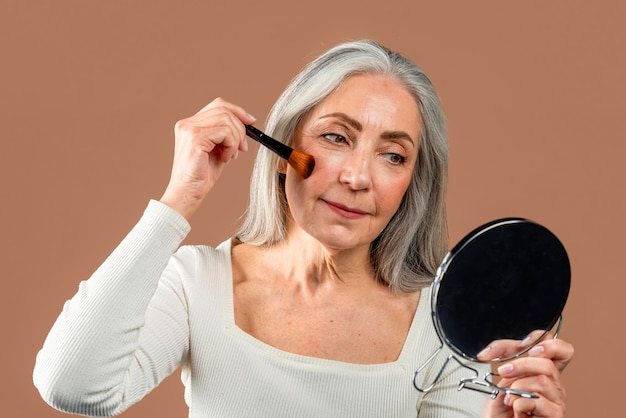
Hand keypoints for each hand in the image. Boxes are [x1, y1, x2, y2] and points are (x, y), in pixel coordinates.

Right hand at [159, 98, 254, 218]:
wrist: (187, 193)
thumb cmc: (200, 175)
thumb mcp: (216, 149)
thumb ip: (224, 134)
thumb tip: (245, 122)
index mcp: (190, 124)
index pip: (218, 105)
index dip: (237, 111)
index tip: (251, 122)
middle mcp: (187, 124)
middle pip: (224, 110)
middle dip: (240, 128)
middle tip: (242, 148)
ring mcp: (189, 130)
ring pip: (227, 120)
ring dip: (236, 139)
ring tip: (231, 155)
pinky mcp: (195, 139)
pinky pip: (226, 132)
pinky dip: (231, 146)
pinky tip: (226, 159)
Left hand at [480, 335, 573, 416]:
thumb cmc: (502, 408)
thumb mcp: (503, 377)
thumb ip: (508, 359)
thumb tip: (499, 348)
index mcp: (545, 372)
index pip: (562, 350)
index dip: (548, 343)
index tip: (524, 344)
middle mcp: (555, 386)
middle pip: (547, 364)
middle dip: (520, 364)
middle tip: (504, 372)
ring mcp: (556, 401)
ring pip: (541, 381)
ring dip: (517, 387)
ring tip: (508, 398)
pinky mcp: (554, 416)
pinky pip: (536, 400)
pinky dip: (518, 404)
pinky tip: (516, 411)